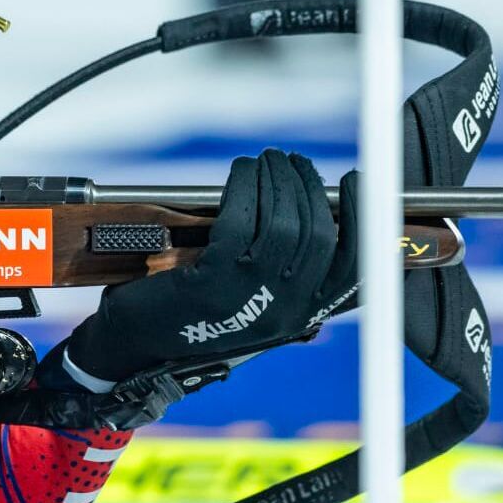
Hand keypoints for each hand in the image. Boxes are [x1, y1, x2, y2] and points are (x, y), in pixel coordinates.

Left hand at [54, 149, 359, 389]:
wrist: (137, 342)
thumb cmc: (196, 310)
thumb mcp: (253, 297)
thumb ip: (288, 267)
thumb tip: (317, 205)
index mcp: (303, 316)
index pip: (356, 267)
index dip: (364, 218)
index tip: (352, 181)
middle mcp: (286, 312)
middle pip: (321, 237)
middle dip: (309, 188)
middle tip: (293, 160)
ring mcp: (250, 299)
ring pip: (284, 226)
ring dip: (278, 181)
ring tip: (268, 159)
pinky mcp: (212, 284)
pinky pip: (240, 224)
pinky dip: (244, 189)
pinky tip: (242, 171)